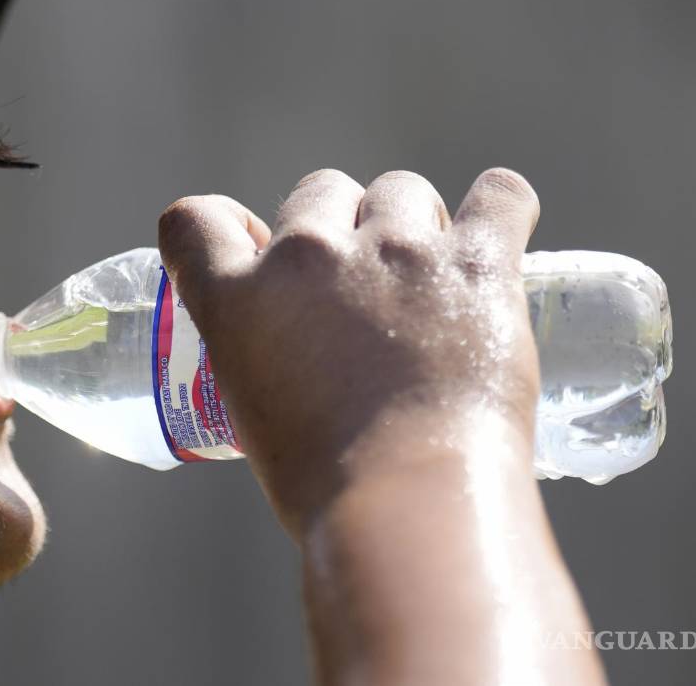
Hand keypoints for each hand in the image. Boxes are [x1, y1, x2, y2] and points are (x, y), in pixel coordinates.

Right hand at [158, 167, 541, 535]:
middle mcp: (309, 255)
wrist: (410, 505)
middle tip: (364, 290)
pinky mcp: (475, 265)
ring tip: (433, 282)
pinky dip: (500, 205)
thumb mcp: (253, 412)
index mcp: (240, 296)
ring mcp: (396, 252)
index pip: (195, 220)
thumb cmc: (328, 484)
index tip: (254, 246)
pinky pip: (499, 195)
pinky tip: (498, 228)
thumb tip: (302, 339)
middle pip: (321, 190)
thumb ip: (266, 351)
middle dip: (340, 227)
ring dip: (412, 224)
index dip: (226, 226)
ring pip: (402, 190)